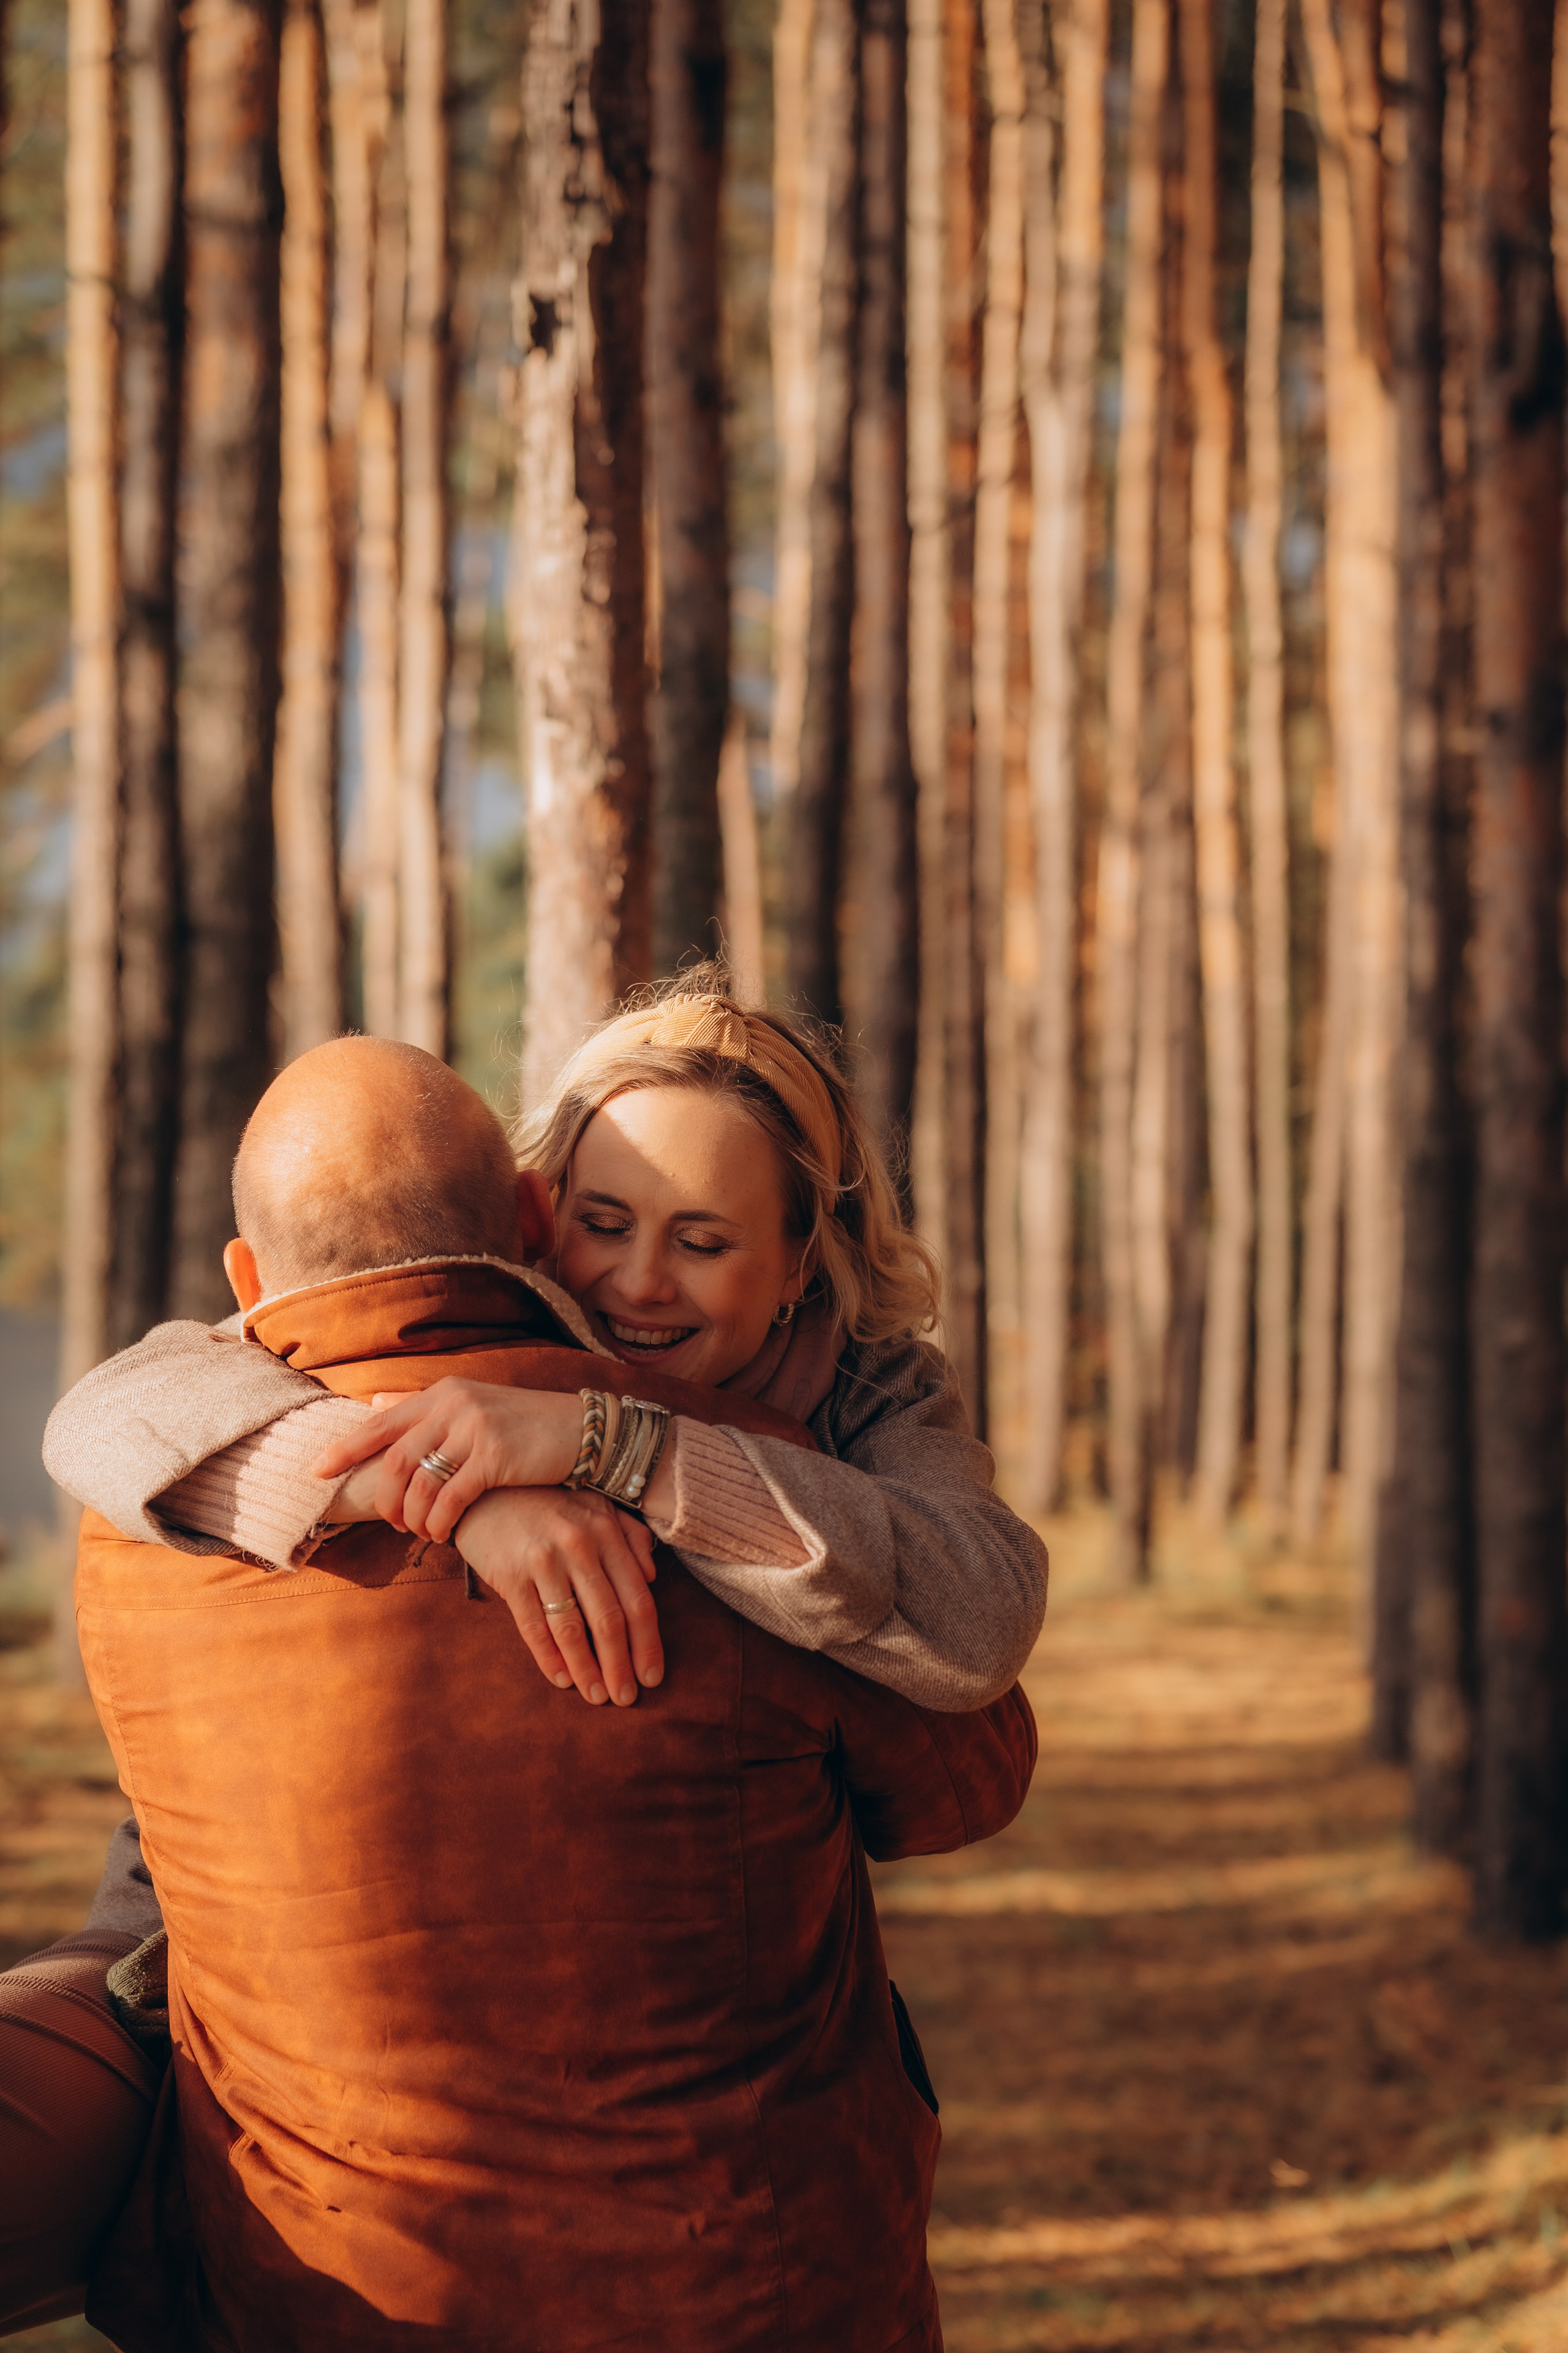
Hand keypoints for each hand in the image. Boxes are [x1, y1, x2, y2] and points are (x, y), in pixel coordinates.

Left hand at [312, 1379, 583, 1542]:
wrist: (584, 1432)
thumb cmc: (525, 1427)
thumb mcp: (472, 1407)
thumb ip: (424, 1410)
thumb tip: (375, 1402)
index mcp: (443, 1392)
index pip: (381, 1422)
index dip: (346, 1449)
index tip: (316, 1472)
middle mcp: (453, 1404)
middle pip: (394, 1459)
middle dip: (383, 1498)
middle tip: (389, 1522)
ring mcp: (473, 1428)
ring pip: (418, 1482)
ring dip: (411, 1517)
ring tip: (419, 1532)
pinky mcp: (494, 1456)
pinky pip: (449, 1498)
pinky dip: (438, 1522)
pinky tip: (442, 1534)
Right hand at [452, 1487, 661, 1706]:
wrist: (486, 1487)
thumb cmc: (546, 1501)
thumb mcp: (594, 1506)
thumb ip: (630, 1536)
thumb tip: (652, 1577)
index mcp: (606, 1532)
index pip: (637, 1599)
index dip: (648, 1643)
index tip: (653, 1676)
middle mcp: (579, 1546)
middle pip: (609, 1620)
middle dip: (620, 1666)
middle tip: (626, 1698)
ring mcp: (543, 1561)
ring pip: (572, 1629)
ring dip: (587, 1670)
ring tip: (597, 1696)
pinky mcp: (509, 1574)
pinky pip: (533, 1626)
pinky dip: (549, 1657)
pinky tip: (561, 1679)